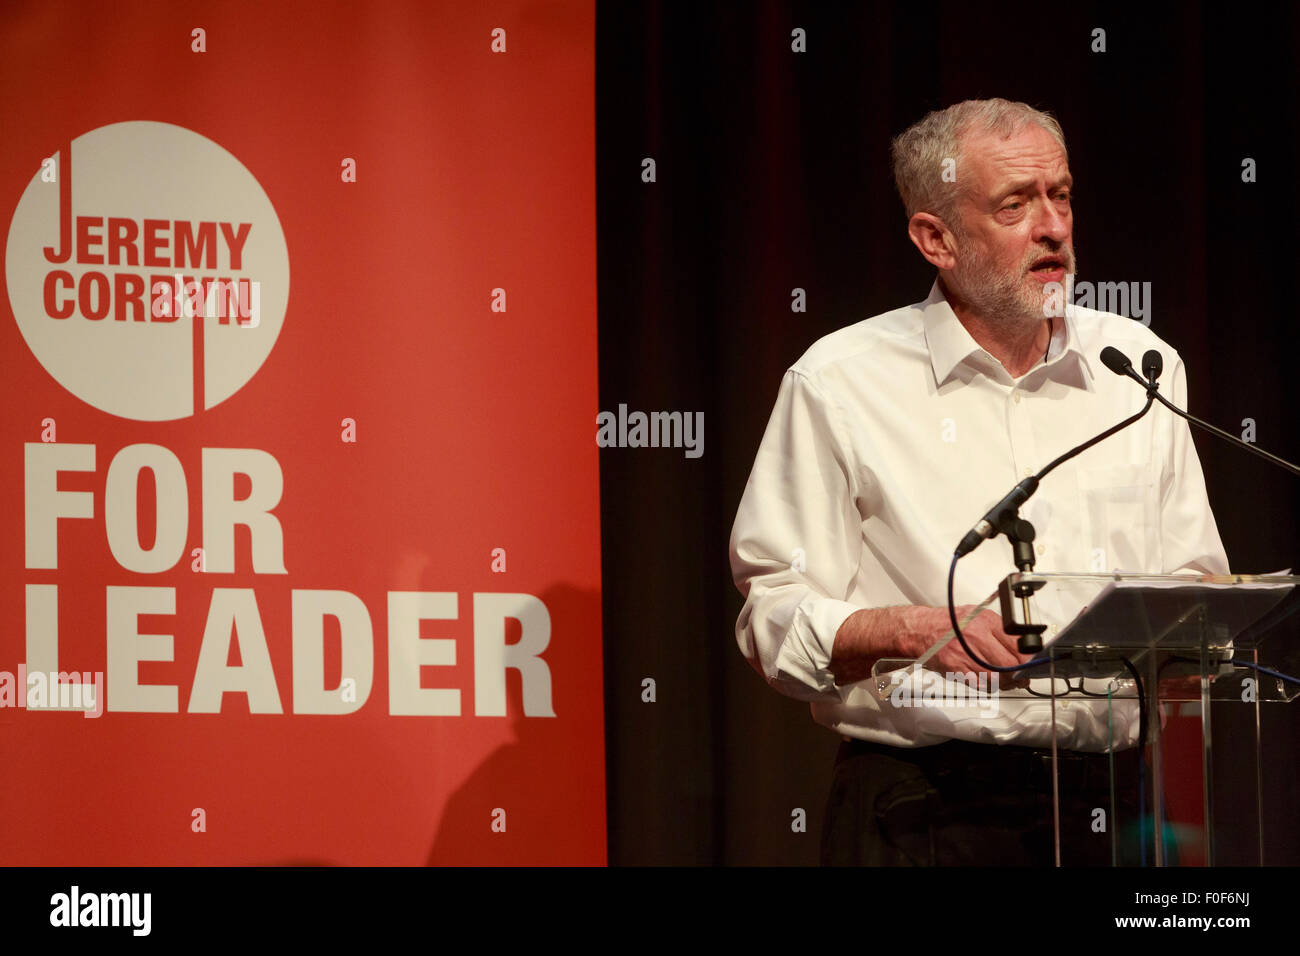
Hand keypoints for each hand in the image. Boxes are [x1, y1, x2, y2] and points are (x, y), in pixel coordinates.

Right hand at [903, 605, 1028, 674]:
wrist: (921, 629)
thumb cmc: (949, 623)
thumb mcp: (978, 617)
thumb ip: (1000, 631)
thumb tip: (1023, 648)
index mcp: (985, 620)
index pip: (1017, 644)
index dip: (1028, 659)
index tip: (1031, 665)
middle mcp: (976, 635)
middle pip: (1009, 664)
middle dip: (1018, 675)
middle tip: (1021, 678)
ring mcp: (965, 653)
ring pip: (996, 678)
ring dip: (1005, 683)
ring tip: (1005, 681)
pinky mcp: (955, 668)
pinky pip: (980, 685)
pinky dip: (988, 686)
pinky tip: (988, 681)